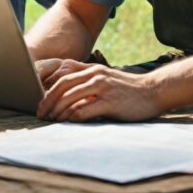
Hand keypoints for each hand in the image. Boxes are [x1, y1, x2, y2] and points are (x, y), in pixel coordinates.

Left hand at [35, 58, 162, 122]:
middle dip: (47, 99)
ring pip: (71, 96)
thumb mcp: (105, 80)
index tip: (39, 100)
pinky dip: (73, 116)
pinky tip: (68, 123)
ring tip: (51, 120)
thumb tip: (65, 97)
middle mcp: (95, 75)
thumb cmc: (127, 90)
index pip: (62, 74)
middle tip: (40, 113)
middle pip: (62, 84)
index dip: (47, 86)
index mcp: (92, 69)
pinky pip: (85, 109)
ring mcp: (103, 87)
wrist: (153, 91)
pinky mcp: (111, 102)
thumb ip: (87, 84)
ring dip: (57, 110)